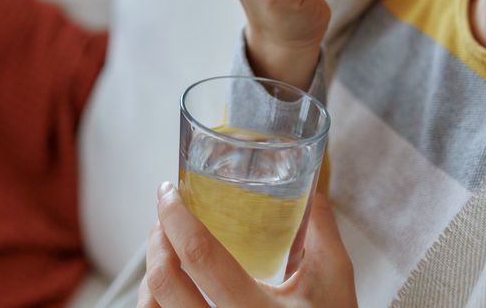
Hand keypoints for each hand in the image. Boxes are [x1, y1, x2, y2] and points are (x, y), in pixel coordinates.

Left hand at [138, 182, 357, 307]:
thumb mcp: (334, 282)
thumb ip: (321, 233)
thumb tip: (310, 189)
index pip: (202, 257)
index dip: (176, 218)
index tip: (169, 193)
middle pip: (164, 285)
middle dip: (156, 240)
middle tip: (165, 217)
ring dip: (151, 273)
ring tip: (164, 251)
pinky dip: (155, 303)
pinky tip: (168, 288)